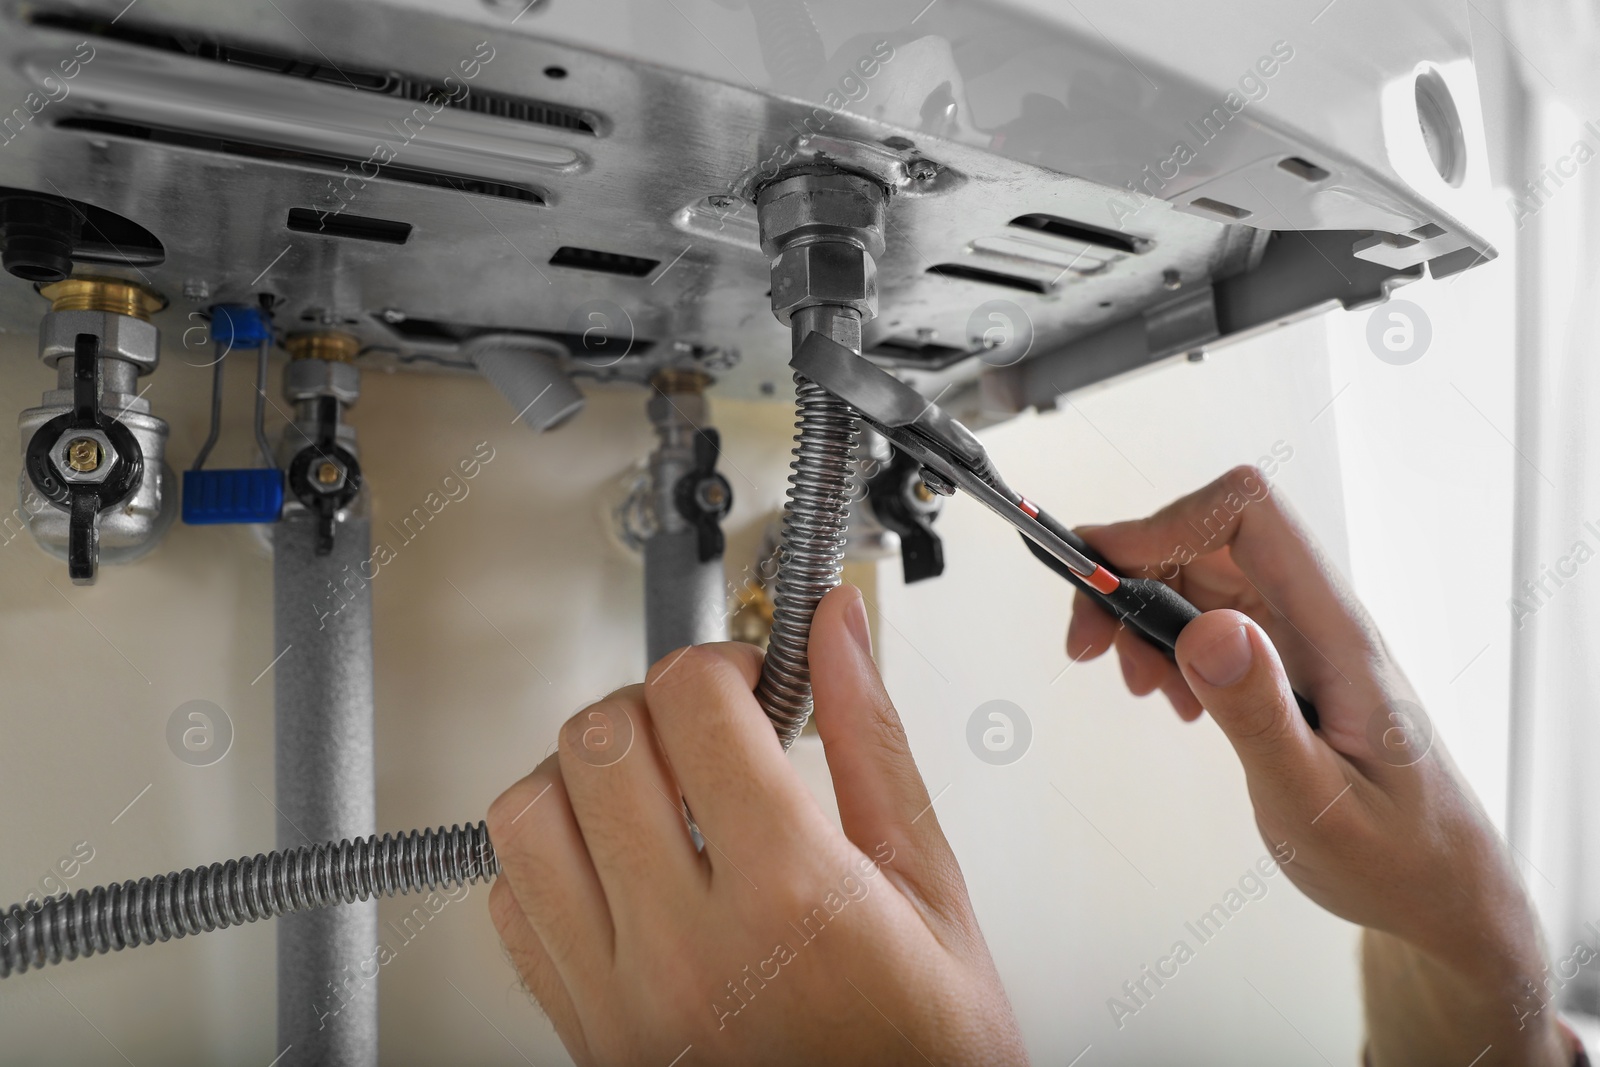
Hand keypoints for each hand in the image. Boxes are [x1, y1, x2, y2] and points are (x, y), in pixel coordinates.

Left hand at [486, 585, 1026, 1065]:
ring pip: (527, 817)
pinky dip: (549, 860)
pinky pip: (511, 908)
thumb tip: (835, 629)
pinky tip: (617, 863)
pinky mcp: (587, 1039)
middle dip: (653, 705)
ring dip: (582, 775)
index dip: (722, 664)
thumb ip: (870, 742)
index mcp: (792, 896)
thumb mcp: (929, 888)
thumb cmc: (927, 1052)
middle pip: (599, 743)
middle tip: (703, 728)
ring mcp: (623, 1001)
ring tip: (651, 790)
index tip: (748, 680)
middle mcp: (690, 950)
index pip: (694, 705)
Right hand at [1065, 466, 1572, 1065]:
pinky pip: (1210, 619)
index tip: (1103, 574)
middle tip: (1088, 644)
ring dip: (1143, 614)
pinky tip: (1172, 700)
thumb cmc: (1396, 857)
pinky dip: (1166, 644)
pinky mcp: (1282, 665)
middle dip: (1132, 573)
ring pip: (1201, 576)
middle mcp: (1318, 621)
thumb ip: (1259, 713)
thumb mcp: (1317, 803)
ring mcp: (1300, 640)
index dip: (1167, 523)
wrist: (1441, 891)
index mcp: (1337, 635)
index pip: (1251, 517)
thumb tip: (1207, 627)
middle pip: (1209, 537)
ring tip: (1138, 686)